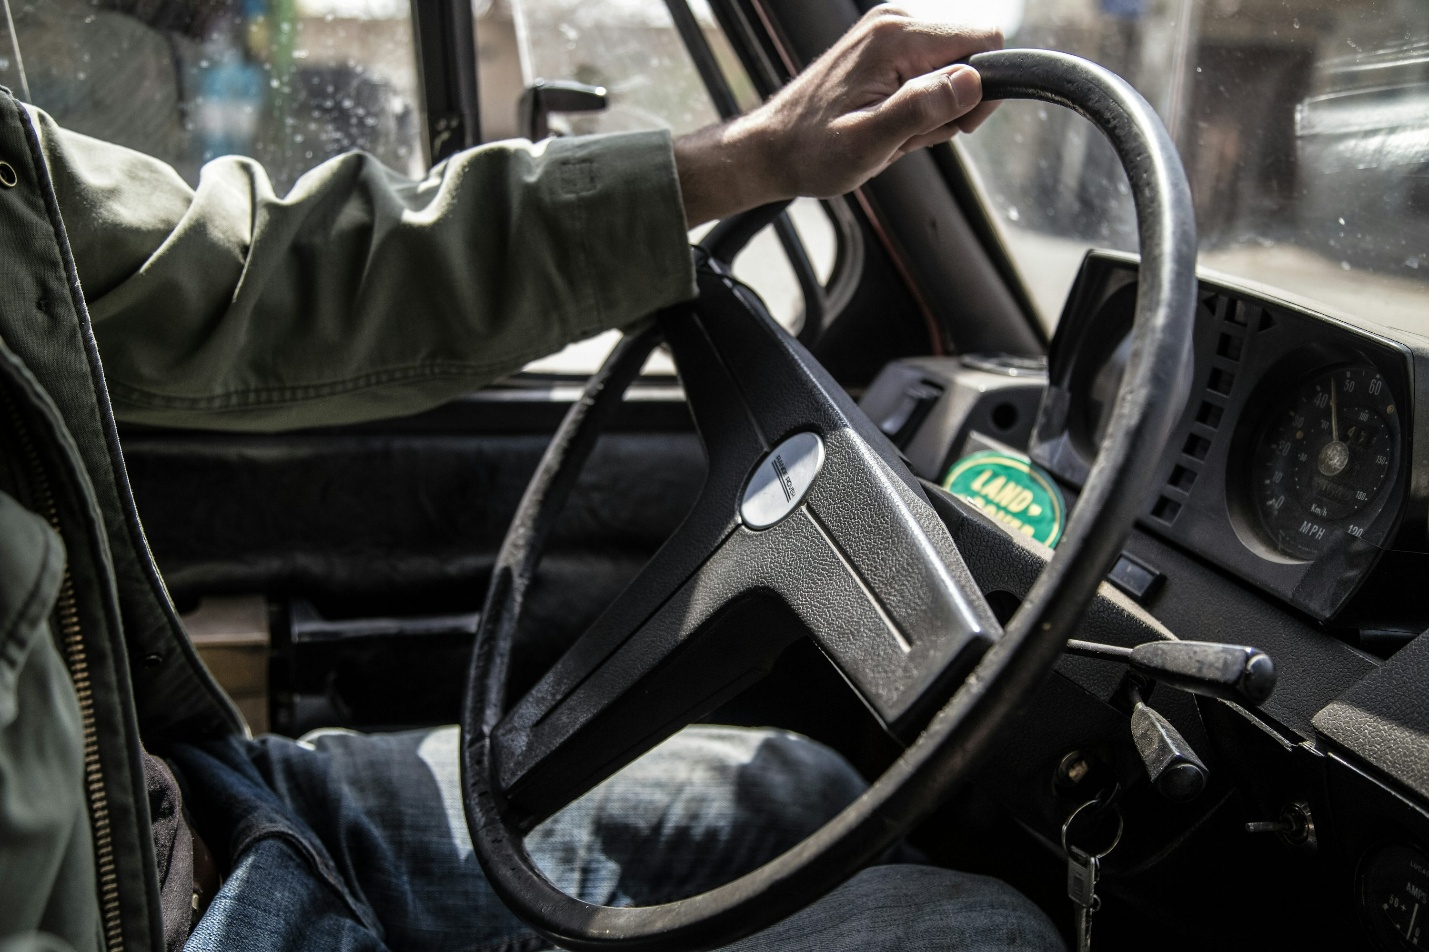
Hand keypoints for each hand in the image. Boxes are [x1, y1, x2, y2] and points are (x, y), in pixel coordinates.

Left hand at [675, 6, 1002, 226]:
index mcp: (896, 38)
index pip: (985, 42)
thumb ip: (921, 109)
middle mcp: (895, 21)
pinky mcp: (883, 47)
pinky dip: (916, 105)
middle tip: (906, 134)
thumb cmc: (813, 151)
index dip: (982, 91)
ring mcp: (888, 32)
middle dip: (952, 104)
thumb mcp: (870, 143)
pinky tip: (886, 122)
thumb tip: (971, 82)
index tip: (952, 125)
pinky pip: (928, 73)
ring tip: (889, 130)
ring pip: (950, 69)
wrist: (772, 149)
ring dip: (931, 110)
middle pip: (970, 55)